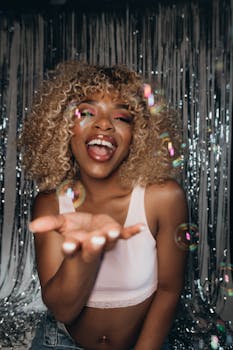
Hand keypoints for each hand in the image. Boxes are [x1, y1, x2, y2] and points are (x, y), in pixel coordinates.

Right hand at [29, 212, 143, 261]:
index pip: (71, 248)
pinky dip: (133, 231)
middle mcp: (90, 246)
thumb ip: (49, 224)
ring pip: (108, 242)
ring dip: (111, 237)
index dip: (70, 247)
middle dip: (93, 245)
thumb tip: (31, 226)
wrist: (90, 235)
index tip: (68, 246)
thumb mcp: (61, 225)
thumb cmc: (76, 230)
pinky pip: (125, 235)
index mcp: (75, 245)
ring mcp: (104, 242)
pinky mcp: (115, 235)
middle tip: (96, 240)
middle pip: (91, 248)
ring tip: (113, 232)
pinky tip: (141, 228)